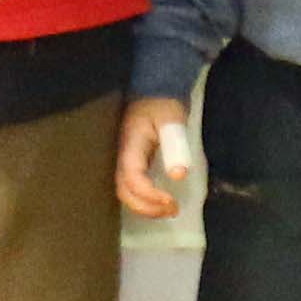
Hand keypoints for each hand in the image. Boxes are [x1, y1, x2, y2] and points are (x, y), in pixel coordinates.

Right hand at [113, 95, 195, 218]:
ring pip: (126, 192)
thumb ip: (174, 146)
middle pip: (124, 191)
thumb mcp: (171, 120)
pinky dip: (146, 200)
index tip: (172, 201)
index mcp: (130, 146)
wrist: (154, 90)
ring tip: (170, 209)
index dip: (149, 195)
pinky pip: (133, 187)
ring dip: (146, 207)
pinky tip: (162, 201)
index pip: (133, 179)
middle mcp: (123, 156)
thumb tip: (178, 176)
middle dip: (147, 207)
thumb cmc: (162, 103)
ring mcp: (126, 160)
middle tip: (173, 210)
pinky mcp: (133, 163)